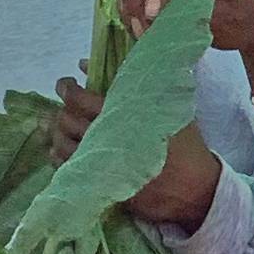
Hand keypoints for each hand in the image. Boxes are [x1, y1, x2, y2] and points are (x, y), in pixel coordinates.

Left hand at [51, 77, 223, 229]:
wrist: (194, 189)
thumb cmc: (184, 145)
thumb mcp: (167, 106)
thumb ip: (129, 81)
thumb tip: (86, 64)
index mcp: (125, 116)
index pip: (79, 100)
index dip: (67, 89)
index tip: (66, 84)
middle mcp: (109, 140)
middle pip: (66, 121)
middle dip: (63, 111)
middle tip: (68, 106)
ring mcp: (103, 165)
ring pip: (63, 145)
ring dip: (59, 133)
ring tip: (65, 126)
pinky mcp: (101, 185)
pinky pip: (68, 167)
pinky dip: (62, 155)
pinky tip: (67, 149)